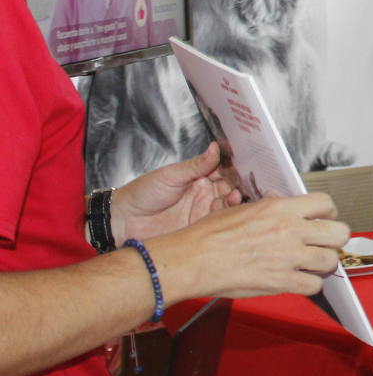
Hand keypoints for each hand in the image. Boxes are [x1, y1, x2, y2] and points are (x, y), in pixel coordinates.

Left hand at [111, 142, 241, 243]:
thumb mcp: (171, 175)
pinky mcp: (199, 227)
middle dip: (239, 184)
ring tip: (235, 196)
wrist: (124, 221)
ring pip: (226, 204)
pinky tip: (231, 211)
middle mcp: (203, 193)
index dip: (234, 168)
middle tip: (244, 183)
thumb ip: (196, 165)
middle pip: (229, 187)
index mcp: (198, 176)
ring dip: (234, 200)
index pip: (222, 170)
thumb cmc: (142, 193)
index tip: (246, 165)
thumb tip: (215, 148)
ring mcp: (202, 210)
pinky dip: (227, 216)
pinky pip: (218, 221)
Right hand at [147, 193, 350, 301]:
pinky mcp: (281, 281)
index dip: (329, 212)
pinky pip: (314, 285)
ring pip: (331, 260)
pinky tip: (299, 281)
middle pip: (339, 232)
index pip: (325, 203)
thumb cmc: (210, 234)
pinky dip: (310, 285)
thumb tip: (281, 202)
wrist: (192, 259)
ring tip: (312, 265)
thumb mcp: (243, 208)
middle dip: (335, 238)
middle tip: (324, 243)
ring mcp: (288, 256)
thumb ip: (269, 206)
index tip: (324, 219)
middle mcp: (290, 230)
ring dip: (324, 264)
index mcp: (281, 208)